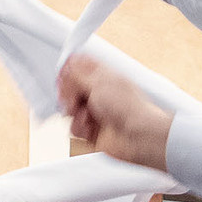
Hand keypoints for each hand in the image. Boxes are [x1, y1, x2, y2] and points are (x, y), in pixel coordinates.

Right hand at [57, 57, 173, 171]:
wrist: (138, 136)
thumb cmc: (129, 108)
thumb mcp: (99, 83)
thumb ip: (79, 74)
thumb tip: (67, 65)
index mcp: (105, 77)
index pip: (82, 67)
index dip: (70, 71)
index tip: (63, 76)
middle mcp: (101, 94)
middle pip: (73, 89)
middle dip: (68, 94)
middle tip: (71, 98)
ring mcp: (97, 112)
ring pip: (71, 110)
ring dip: (74, 113)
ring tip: (85, 116)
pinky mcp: (93, 130)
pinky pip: (75, 127)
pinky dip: (79, 127)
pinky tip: (90, 127)